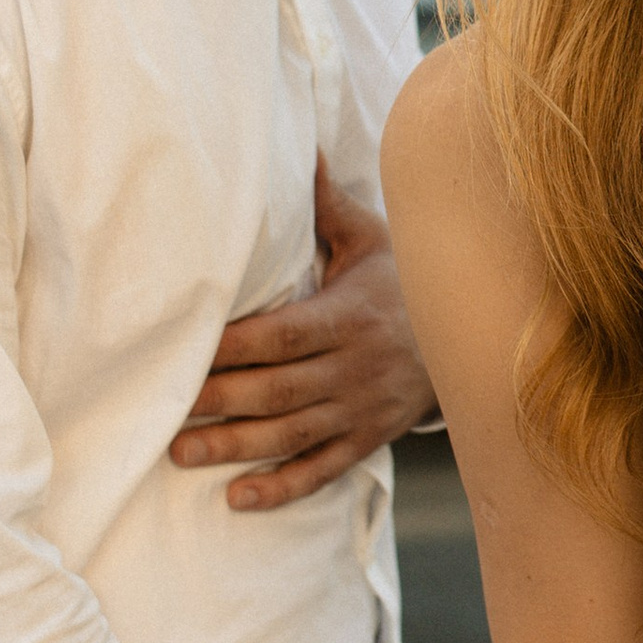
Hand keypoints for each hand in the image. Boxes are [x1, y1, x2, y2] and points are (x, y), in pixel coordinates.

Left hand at [173, 161, 438, 507]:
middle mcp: (354, 367)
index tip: (187, 348)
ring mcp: (362, 408)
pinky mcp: (368, 438)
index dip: (235, 346)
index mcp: (349, 315)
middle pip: (278, 390)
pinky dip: (282, 488)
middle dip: (219, 402)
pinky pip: (323, 468)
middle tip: (164, 412)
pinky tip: (239, 498)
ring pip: (292, 435)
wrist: (477, 338)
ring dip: (235, 447)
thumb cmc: (408, 283)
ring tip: (181, 454)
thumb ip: (326, 205)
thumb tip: (297, 144)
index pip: (283, 334)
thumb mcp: (375, 240)